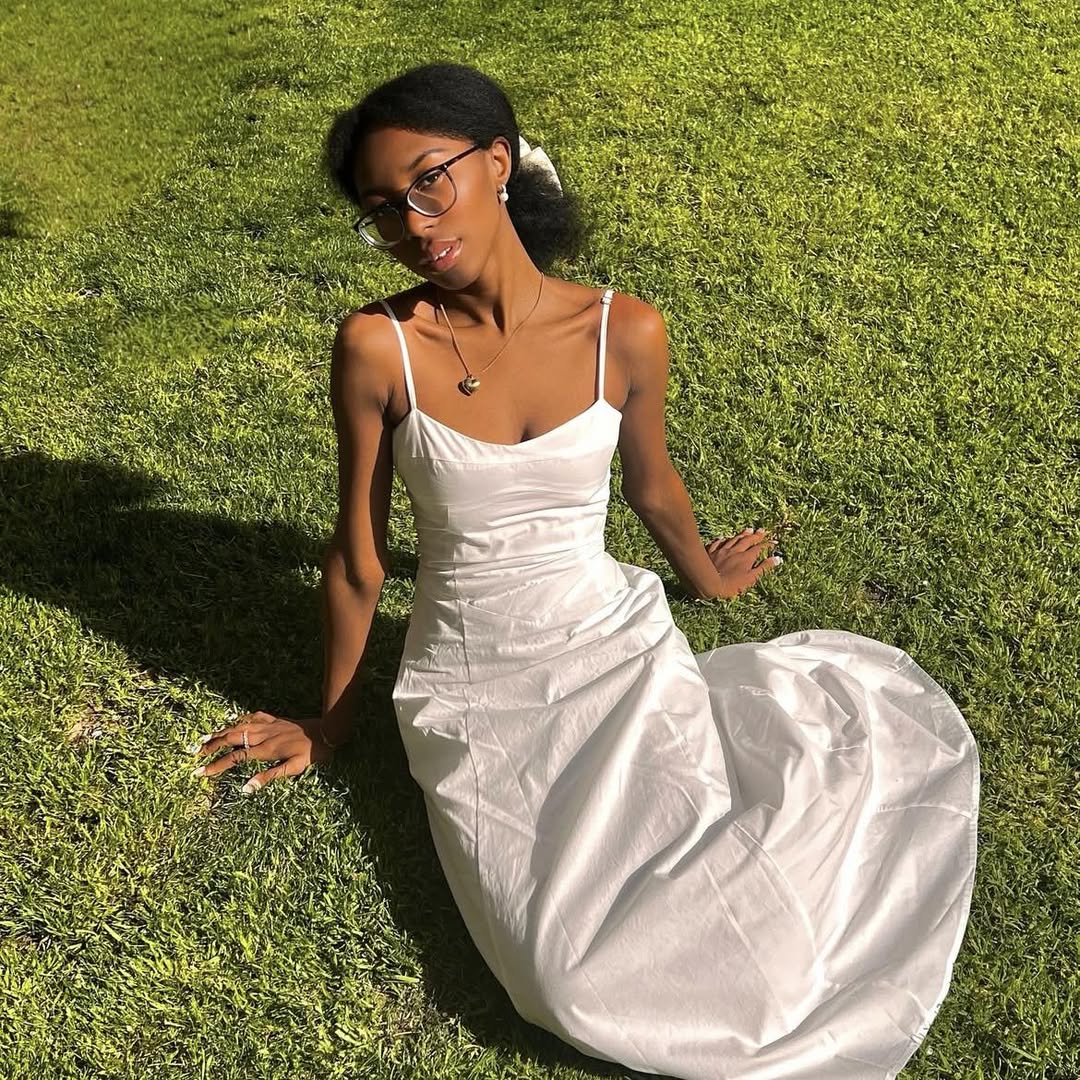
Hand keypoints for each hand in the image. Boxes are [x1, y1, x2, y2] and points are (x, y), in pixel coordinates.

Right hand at [187, 710, 336, 794]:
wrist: (327, 730)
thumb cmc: (312, 753)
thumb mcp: (294, 769)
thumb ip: (269, 777)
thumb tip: (245, 789)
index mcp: (265, 750)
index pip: (234, 758)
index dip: (215, 766)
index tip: (199, 773)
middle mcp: (263, 735)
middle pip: (231, 739)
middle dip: (211, 745)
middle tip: (195, 753)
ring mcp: (268, 725)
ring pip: (238, 726)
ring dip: (220, 732)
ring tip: (204, 738)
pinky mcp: (275, 719)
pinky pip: (253, 717)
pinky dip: (239, 719)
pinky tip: (234, 721)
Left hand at [703, 526, 781, 599]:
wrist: (708, 583)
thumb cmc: (731, 585)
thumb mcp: (751, 579)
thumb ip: (763, 568)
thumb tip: (777, 559)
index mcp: (746, 557)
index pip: (759, 548)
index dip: (767, 545)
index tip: (774, 542)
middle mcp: (735, 551)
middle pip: (747, 540)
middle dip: (756, 535)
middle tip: (762, 530)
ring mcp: (722, 550)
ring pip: (734, 539)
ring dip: (742, 534)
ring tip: (748, 530)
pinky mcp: (711, 552)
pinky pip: (718, 542)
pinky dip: (722, 539)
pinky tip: (723, 537)